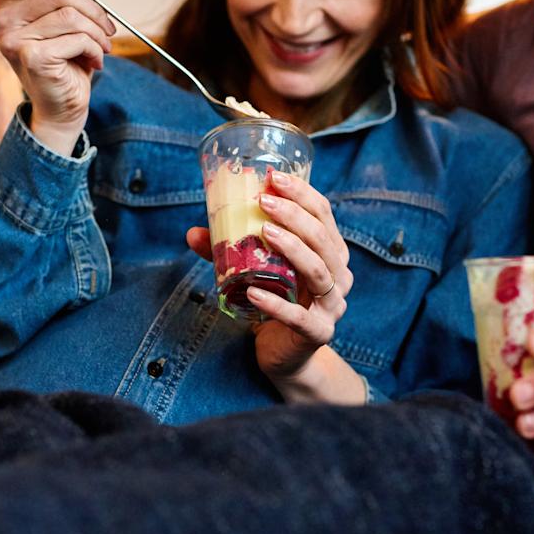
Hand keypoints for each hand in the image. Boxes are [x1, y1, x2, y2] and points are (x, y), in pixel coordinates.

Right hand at [0, 0, 116, 154]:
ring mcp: (13, 39)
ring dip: (98, 33)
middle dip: (95, 11)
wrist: (62, 105)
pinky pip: (78, 39)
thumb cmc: (64, 59)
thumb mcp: (65, 14)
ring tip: (103, 47)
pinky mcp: (31, 57)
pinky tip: (94, 62)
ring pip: (73, 16)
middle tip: (108, 29)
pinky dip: (96, 50)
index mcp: (7, 2)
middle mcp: (3, 19)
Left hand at [186, 170, 354, 397]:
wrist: (286, 356)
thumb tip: (194, 232)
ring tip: (264, 233)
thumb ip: (229, 252)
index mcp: (330, 253)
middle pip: (323, 239)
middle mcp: (339, 276)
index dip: (302, 193)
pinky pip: (299, 316)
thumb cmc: (276, 304)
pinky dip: (276, 304)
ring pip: (319, 271)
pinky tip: (253, 293)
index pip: (323, 214)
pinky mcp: (318, 333)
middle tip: (264, 201)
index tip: (273, 177)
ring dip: (292, 248)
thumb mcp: (255, 272)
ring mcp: (332, 306)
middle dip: (295, 215)